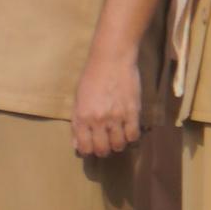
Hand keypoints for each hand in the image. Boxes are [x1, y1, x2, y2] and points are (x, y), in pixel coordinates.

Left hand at [68, 46, 142, 160]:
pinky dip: (131, 137)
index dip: (88, 151)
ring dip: (118, 145)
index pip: (84, 147)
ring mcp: (116, 117)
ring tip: (118, 138)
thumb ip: (77, 122)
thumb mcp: (78, 99)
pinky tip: (128, 131)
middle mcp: (98, 120)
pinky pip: (133, 135)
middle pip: (102, 149)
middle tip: (106, 145)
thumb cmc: (92, 76)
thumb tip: (77, 144)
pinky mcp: (132, 112)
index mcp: (82, 117)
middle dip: (103, 151)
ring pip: (118, 145)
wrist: (112, 59)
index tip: (91, 147)